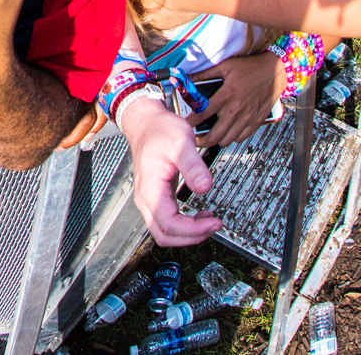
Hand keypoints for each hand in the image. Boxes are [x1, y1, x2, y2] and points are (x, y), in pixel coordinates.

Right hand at [114, 92, 220, 245]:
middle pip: (164, 235)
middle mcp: (146, 198)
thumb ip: (193, 166)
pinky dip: (185, 226)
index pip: (168, 224)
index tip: (214, 222)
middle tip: (214, 226)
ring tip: (209, 222)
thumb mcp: (181, 143)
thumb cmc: (160, 131)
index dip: (192, 229)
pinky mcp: (156, 199)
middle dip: (191, 237)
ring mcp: (149, 200)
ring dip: (188, 234)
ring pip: (164, 232)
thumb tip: (205, 188)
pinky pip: (167, 222)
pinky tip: (200, 216)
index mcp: (150, 188)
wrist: (146, 123)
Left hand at [190, 51, 278, 147]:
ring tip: (210, 135)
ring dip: (216, 140)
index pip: (202, 114)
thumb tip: (188, 77)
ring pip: (227, 140)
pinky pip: (241, 139)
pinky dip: (232, 138)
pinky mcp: (256, 122)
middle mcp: (236, 110)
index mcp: (226, 95)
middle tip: (195, 138)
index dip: (190, 123)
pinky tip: (227, 131)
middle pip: (214, 135)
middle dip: (201, 140)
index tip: (183, 126)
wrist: (275, 71)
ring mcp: (247, 118)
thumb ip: (205, 74)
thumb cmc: (251, 68)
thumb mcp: (225, 66)